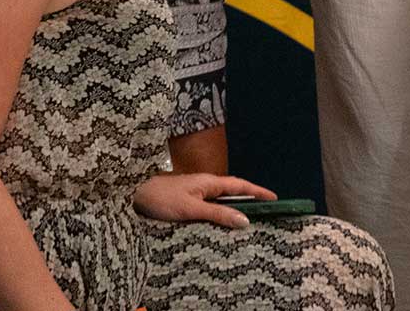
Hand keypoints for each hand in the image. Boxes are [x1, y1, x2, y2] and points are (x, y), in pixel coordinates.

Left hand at [133, 172, 278, 226]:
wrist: (133, 194)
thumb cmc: (159, 198)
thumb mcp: (191, 208)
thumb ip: (217, 213)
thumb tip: (245, 219)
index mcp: (208, 182)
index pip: (240, 186)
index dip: (258, 192)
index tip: (276, 198)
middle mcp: (204, 186)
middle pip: (233, 193)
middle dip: (251, 200)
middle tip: (269, 212)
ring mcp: (195, 193)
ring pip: (221, 201)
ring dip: (236, 209)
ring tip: (251, 222)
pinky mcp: (186, 202)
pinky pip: (211, 207)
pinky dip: (221, 214)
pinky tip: (223, 226)